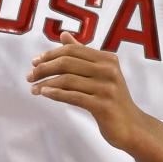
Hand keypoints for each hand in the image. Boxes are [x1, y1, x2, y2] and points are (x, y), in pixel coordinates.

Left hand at [27, 32, 162, 161]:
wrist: (132, 127)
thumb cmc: (112, 99)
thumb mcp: (100, 73)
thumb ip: (82, 54)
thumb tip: (63, 35)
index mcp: (107, 58)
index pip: (72, 50)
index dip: (50, 54)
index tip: (35, 62)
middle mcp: (108, 70)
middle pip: (67, 62)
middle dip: (44, 68)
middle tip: (30, 76)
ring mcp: (107, 88)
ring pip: (67, 80)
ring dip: (45, 83)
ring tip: (34, 89)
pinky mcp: (103, 105)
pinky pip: (72, 96)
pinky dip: (55, 94)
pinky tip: (44, 94)